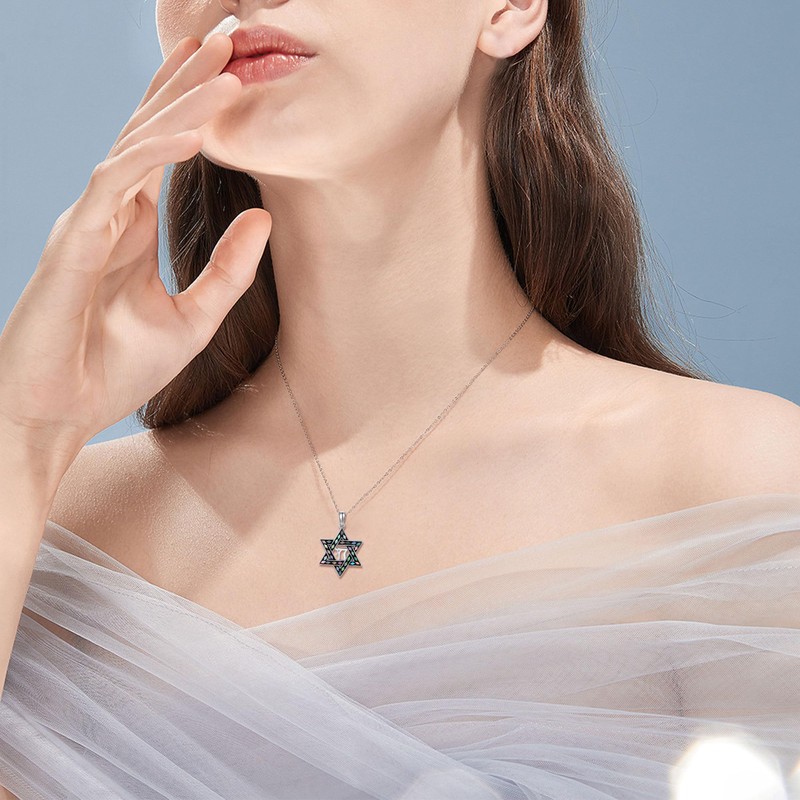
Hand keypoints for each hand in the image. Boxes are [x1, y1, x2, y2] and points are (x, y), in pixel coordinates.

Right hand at [0, 34, 270, 467]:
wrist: (62, 415)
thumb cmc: (115, 370)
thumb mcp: (194, 319)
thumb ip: (229, 270)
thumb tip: (264, 215)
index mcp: (130, 227)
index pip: (162, 151)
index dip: (194, 106)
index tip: (233, 68)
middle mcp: (106, 214)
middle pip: (148, 131)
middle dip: (187, 80)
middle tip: (230, 34)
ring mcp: (86, 224)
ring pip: (132, 146)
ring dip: (178, 104)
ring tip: (222, 65)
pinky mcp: (72, 245)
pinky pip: (114, 185)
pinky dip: (151, 154)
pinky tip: (189, 130)